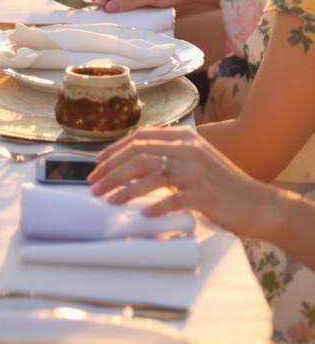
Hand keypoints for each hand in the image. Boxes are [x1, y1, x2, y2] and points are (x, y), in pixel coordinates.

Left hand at [87, 128, 275, 237]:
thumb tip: (133, 159)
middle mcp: (188, 150)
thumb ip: (170, 154)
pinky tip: (143, 214)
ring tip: (108, 200)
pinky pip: (174, 199)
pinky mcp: (206, 194)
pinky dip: (156, 206)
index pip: (139, 138)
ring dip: (125, 188)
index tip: (97, 165)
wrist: (259, 204)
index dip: (114, 150)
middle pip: (139, 155)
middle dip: (112, 170)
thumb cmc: (223, 185)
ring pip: (151, 173)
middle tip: (94, 185)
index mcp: (183, 138)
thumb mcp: (195, 160)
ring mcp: (197, 171)